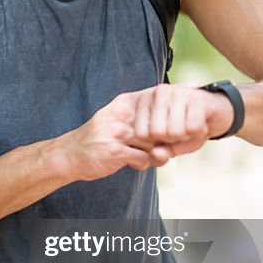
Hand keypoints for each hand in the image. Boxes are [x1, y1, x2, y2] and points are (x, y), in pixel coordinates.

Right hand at [59, 85, 234, 181]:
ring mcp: (116, 132)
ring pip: (153, 141)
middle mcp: (121, 115)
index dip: (177, 103)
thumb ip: (143, 123)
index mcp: (124, 104)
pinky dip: (145, 163)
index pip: (156, 99)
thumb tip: (170, 125)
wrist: (68, 156)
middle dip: (172, 134)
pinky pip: (142, 158)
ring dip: (159, 152)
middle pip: (159, 122)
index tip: (194, 101)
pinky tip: (137, 164)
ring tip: (160, 156)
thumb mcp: (118, 123)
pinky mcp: (114, 151)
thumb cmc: (98, 141)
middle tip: (181, 140)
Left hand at [131, 84, 234, 156]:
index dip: (155, 143)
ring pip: (174, 131)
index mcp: (146, 101)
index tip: (166, 135)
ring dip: (187, 135)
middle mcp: (159, 93)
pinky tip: (201, 122)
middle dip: (172, 139)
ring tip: (190, 125)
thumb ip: (161, 152)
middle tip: (181, 130)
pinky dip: (200, 132)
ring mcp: (178, 93)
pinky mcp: (197, 98)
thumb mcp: (172, 144)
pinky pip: (193, 128)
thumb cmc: (188, 128)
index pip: (140, 133)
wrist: (217, 112)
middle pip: (157, 133)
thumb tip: (155, 154)